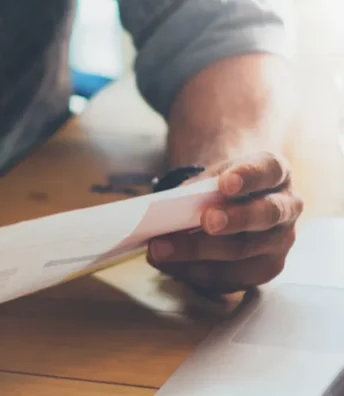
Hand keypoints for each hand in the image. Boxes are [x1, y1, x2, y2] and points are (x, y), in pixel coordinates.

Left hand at [148, 153, 302, 292]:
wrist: (236, 203)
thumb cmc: (221, 186)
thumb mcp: (211, 177)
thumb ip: (196, 189)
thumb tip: (165, 212)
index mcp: (276, 173)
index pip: (269, 170)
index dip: (249, 177)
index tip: (225, 183)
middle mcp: (287, 207)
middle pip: (265, 215)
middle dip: (234, 219)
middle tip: (206, 221)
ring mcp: (281, 241)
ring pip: (244, 251)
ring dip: (199, 251)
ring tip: (160, 248)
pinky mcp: (266, 269)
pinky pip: (232, 276)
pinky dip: (196, 271)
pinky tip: (169, 265)